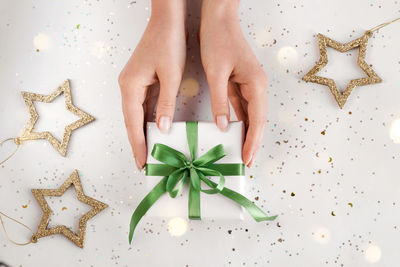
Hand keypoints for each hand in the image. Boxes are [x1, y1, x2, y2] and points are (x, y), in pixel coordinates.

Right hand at [118, 0, 185, 169]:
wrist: (166, 20)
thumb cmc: (168, 43)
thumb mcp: (170, 75)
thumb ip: (165, 104)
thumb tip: (162, 129)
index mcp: (130, 86)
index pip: (133, 123)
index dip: (137, 145)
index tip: (141, 163)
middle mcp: (127, 86)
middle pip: (131, 121)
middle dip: (138, 142)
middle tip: (145, 163)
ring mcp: (133, 84)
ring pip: (136, 115)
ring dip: (142, 133)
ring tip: (150, 152)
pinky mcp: (141, 81)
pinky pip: (143, 106)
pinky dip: (147, 120)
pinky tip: (155, 131)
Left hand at [200, 0, 267, 166]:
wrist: (219, 19)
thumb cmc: (219, 41)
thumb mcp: (217, 73)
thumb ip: (221, 101)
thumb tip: (223, 127)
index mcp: (256, 84)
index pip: (257, 120)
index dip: (252, 142)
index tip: (247, 159)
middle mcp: (257, 87)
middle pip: (258, 121)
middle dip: (253, 143)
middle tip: (247, 163)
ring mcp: (250, 86)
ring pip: (251, 116)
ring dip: (247, 135)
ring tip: (240, 154)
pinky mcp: (240, 84)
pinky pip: (241, 108)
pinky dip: (239, 122)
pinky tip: (233, 134)